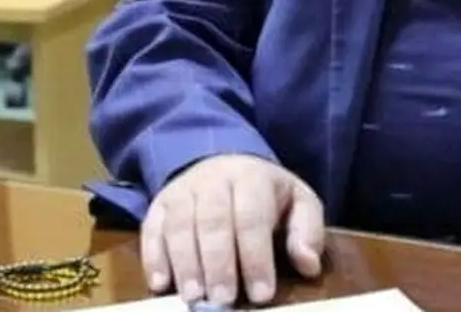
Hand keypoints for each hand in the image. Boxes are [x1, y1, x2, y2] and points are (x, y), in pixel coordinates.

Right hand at [141, 153, 325, 305]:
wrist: (225, 163)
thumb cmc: (266, 194)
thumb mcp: (298, 202)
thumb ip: (307, 230)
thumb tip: (309, 264)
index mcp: (252, 177)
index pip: (252, 217)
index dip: (256, 257)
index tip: (261, 295)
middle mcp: (214, 180)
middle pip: (213, 220)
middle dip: (218, 263)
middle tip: (223, 301)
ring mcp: (183, 191)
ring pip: (180, 225)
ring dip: (186, 264)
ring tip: (194, 297)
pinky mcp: (159, 206)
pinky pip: (151, 229)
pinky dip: (154, 257)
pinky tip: (161, 284)